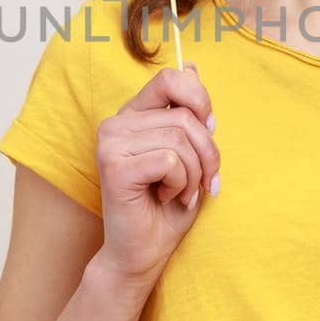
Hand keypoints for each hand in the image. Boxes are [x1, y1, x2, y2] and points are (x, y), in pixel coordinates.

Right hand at [93, 61, 219, 286]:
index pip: (172, 79)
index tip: (209, 130)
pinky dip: (181, 184)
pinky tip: (168, 198)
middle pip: (185, 116)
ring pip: (180, 139)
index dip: (201, 100)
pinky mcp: (114, 167)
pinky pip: (170, 161)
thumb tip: (193, 66)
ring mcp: (110, 143)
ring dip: (195, 174)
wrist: (142, 254)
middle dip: (208, 153)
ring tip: (183, 194)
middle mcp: (116, 124)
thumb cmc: (167, 207)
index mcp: (133, 115)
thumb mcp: (188, 154)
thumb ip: (188, 114)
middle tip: (205, 183)